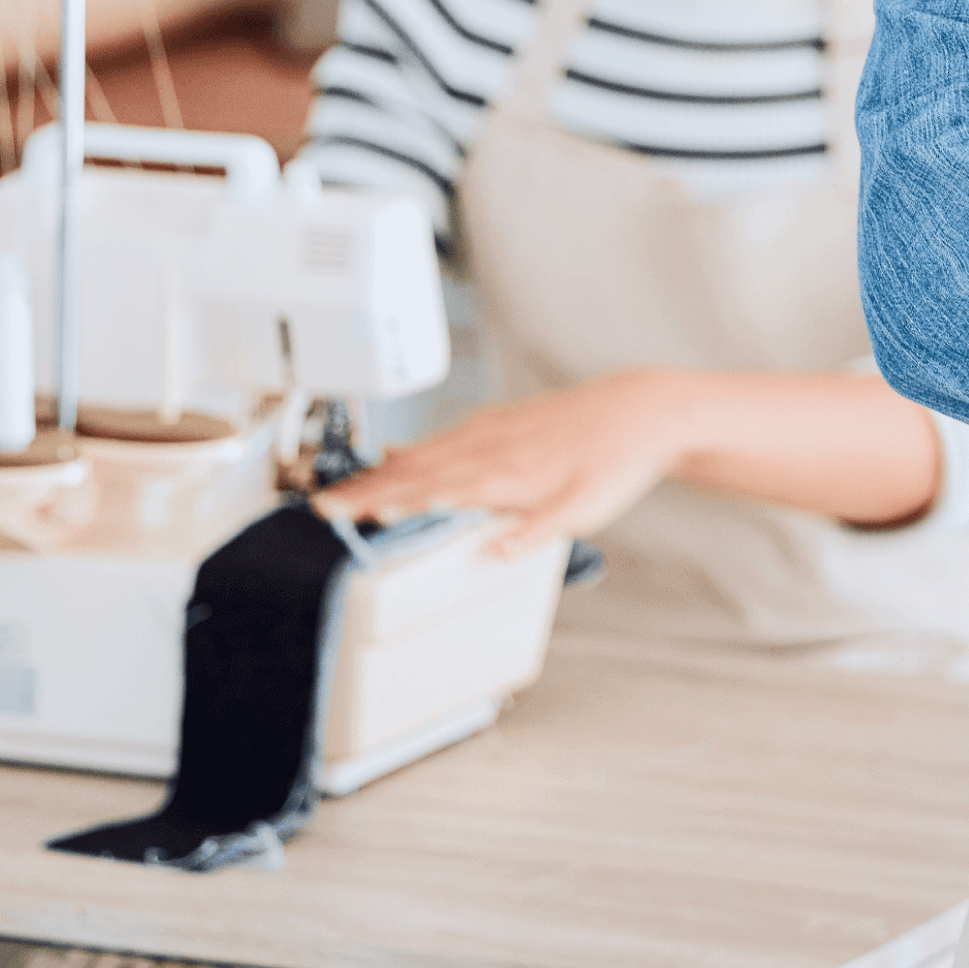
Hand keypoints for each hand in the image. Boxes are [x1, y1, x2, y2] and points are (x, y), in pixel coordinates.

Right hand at [316, 372, 692, 556]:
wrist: (645, 411)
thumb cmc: (618, 459)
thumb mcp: (586, 507)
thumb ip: (536, 532)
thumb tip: (493, 556)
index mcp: (506, 472)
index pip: (433, 491)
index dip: (387, 504)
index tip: (345, 514)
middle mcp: (494, 447)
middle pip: (418, 470)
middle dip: (368, 489)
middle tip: (323, 505)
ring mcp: (498, 431)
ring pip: (429, 452)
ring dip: (386, 470)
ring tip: (347, 485)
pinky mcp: (506, 422)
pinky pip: (449, 436)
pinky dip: (419, 447)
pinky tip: (404, 452)